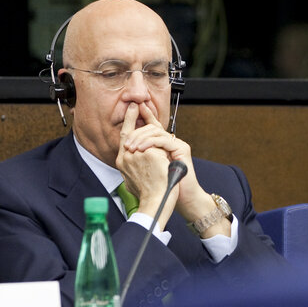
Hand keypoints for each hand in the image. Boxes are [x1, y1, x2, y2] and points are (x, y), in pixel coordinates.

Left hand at [122, 103, 217, 225]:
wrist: (175, 199)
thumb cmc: (161, 187)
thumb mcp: (145, 169)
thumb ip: (139, 157)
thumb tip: (125, 150)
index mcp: (162, 146)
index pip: (152, 127)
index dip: (144, 116)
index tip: (133, 108)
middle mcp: (171, 142)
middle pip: (153, 127)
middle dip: (137, 129)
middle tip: (127, 141)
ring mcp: (177, 144)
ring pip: (157, 132)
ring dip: (141, 138)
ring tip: (132, 148)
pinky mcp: (182, 149)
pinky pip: (163, 140)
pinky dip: (150, 143)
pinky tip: (141, 149)